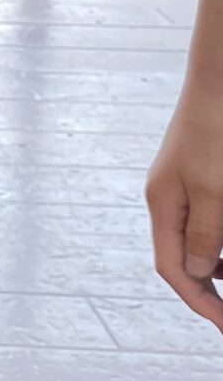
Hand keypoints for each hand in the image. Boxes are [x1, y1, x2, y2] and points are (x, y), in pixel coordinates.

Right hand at [146, 89, 222, 331]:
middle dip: (210, 287)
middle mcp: (170, 198)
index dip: (199, 301)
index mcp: (164, 204)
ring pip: (203, 238)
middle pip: (185, 256)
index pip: (173, 267)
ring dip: (221, 262)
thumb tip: (196, 272)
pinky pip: (212, 217)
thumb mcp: (214, 189)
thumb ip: (205, 234)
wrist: (221, 78)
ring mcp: (186, 184)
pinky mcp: (205, 174)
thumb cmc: (217, 130)